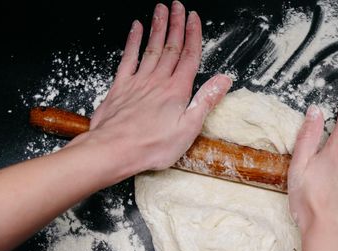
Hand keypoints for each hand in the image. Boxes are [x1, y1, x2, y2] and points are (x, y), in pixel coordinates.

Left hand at [72, 1, 231, 174]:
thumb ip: (206, 101)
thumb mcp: (188, 129)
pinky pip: (128, 58)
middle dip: (176, 24)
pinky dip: (132, 41)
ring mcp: (138, 81)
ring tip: (161, 9)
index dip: (193, 35)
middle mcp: (158, 81)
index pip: (189, 56)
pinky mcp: (120, 87)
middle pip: (171, 46)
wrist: (114, 149)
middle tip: (178, 6)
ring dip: (158, 27)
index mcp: (176, 91)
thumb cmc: (150, 146)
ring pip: (151, 48)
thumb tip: (223, 80)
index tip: (194, 18)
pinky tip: (136, 29)